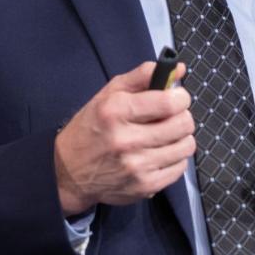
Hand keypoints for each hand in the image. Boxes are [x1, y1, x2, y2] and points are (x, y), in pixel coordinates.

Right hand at [54, 61, 195, 214]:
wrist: (68, 173)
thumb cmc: (91, 128)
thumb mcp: (108, 94)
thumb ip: (142, 76)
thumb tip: (178, 68)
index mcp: (116, 111)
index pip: (169, 103)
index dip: (180, 97)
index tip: (176, 98)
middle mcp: (126, 140)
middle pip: (183, 124)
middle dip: (182, 116)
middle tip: (171, 117)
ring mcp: (136, 166)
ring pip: (186, 146)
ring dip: (181, 138)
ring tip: (166, 136)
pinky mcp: (144, 186)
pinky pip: (180, 167)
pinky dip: (175, 158)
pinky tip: (159, 153)